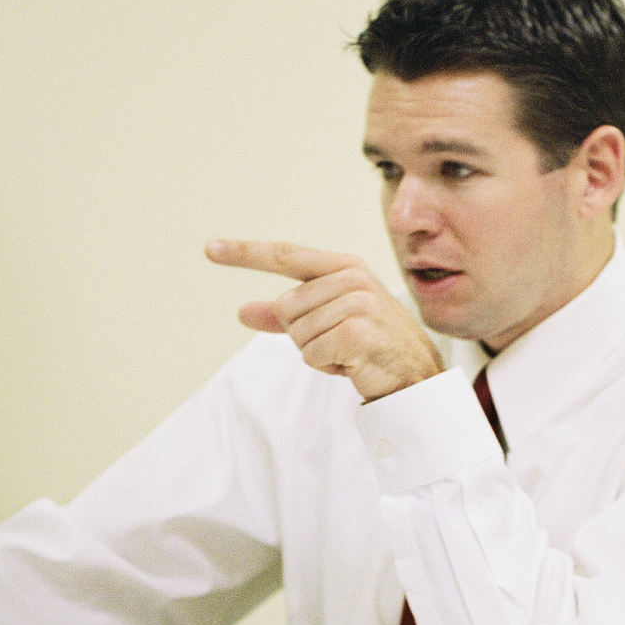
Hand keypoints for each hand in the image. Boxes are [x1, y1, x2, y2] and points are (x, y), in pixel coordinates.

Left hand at [206, 239, 443, 401]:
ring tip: (348, 353)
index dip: (246, 253)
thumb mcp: (327, 322)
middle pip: (286, 308)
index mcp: (344, 267)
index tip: (210, 248)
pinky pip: (311, 352)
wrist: (414, 375)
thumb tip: (242, 310)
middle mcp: (352, 278)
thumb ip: (284, 315)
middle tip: (338, 342)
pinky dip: (326, 365)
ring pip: (297, 333)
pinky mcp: (358, 331)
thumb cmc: (371, 345)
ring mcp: (358, 303)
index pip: (286, 255)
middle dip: (303, 333)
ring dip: (317, 352)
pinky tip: (352, 363)